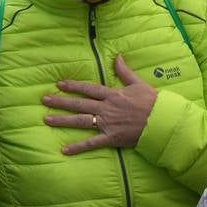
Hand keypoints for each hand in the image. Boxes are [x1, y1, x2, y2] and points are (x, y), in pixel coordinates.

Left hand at [42, 55, 157, 153]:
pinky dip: (78, 147)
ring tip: (47, 119)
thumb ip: (124, 71)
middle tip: (44, 100)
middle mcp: (106, 108)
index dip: (73, 86)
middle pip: (79, 104)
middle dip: (60, 102)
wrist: (161, 120)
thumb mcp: (138, 83)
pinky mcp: (111, 138)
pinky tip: (64, 150)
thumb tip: (117, 56)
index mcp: (112, 95)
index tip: (59, 84)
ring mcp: (107, 124)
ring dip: (63, 120)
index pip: (88, 89)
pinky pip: (92, 143)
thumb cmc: (152, 101)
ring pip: (80, 121)